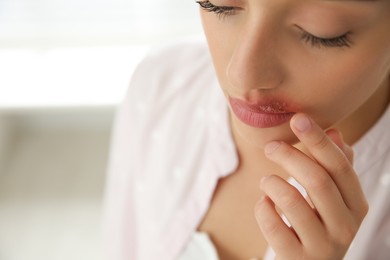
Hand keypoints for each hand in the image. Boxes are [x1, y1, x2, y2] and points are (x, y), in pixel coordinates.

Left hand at [254, 113, 368, 259]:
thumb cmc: (319, 223)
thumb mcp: (333, 198)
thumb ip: (336, 167)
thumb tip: (336, 132)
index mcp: (356, 205)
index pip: (340, 166)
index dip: (318, 140)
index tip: (297, 118)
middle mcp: (345, 227)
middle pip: (317, 180)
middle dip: (289, 156)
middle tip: (270, 146)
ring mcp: (322, 246)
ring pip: (291, 200)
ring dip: (272, 182)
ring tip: (266, 181)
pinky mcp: (297, 258)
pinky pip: (271, 223)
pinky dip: (262, 206)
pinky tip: (264, 204)